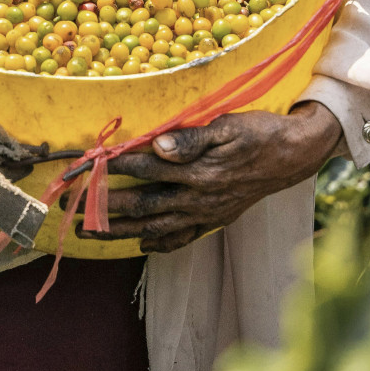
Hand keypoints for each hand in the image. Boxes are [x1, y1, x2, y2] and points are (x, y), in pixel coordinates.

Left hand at [73, 102, 340, 253]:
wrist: (295, 156)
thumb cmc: (260, 133)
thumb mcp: (229, 125)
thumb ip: (193, 138)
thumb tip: (159, 146)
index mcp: (199, 171)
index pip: (147, 168)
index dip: (114, 167)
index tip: (86, 166)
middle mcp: (199, 197)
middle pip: (144, 205)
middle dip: (106, 208)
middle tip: (74, 210)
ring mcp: (207, 212)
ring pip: (156, 226)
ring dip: (120, 231)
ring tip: (90, 233)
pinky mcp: (216, 219)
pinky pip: (183, 237)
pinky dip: (160, 244)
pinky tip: (143, 245)